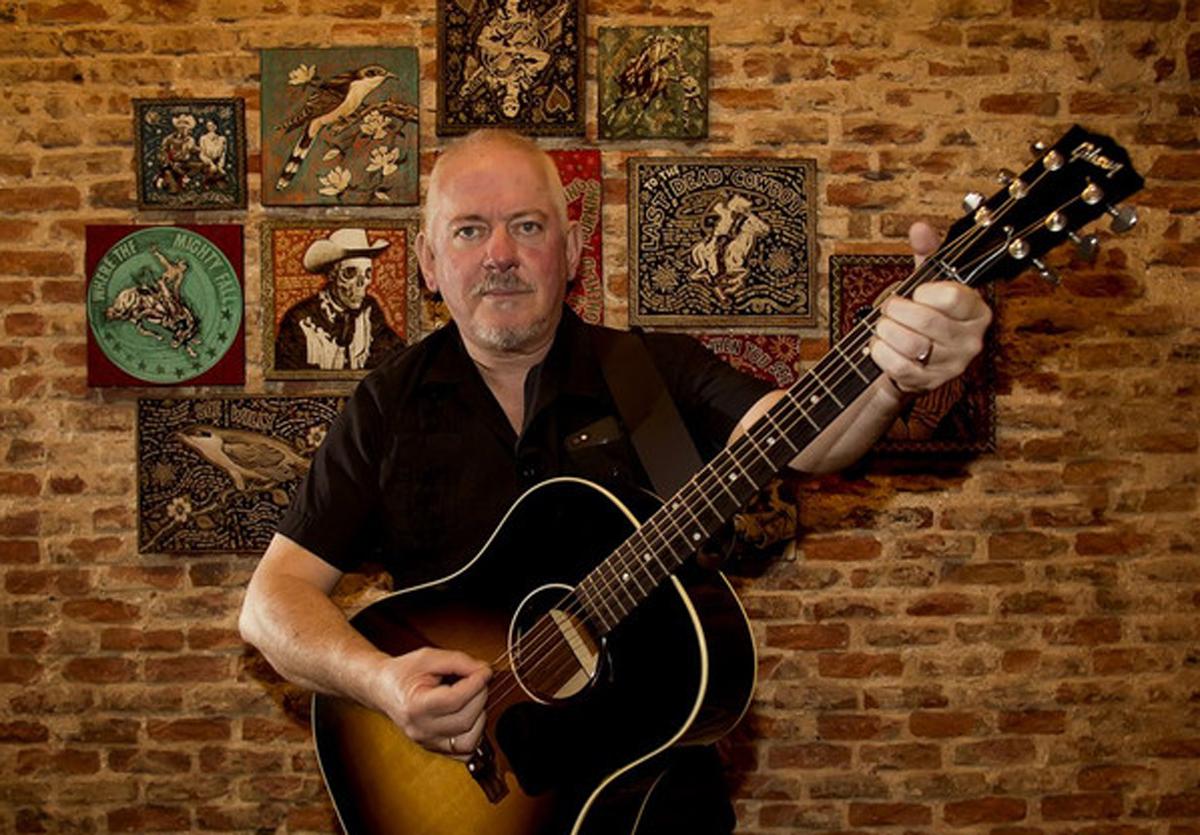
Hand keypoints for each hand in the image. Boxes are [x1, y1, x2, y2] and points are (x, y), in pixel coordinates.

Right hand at [369, 647, 491, 761]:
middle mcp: (420, 730)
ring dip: (480, 716)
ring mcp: (427, 743)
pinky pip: (465, 752)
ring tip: (472, 698)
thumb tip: (484, 670)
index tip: (485, 671)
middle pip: (465, 720)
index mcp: (414, 706)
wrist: (383, 688)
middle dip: (480, 696)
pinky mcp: (435, 748)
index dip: (476, 684)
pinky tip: (470, 714)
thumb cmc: (403, 673)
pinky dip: (475, 734)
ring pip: (468, 741)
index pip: (455, 700)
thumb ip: (458, 661)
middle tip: (477, 679)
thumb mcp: (429, 657)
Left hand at [871, 222, 992, 393]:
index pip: (952, 297)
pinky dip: (880, 352)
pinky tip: (880, 345)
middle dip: (896, 310)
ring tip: (883, 326)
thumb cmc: (925, 314)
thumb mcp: (929, 281)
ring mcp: (952, 365)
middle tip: (889, 308)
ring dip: (885, 331)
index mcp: (977, 311)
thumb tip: (919, 228)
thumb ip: (927, 252)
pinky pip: (898, 366)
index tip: (917, 293)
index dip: (924, 292)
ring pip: (910, 344)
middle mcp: (971, 341)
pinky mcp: (929, 383)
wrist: (916, 359)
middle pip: (926, 321)